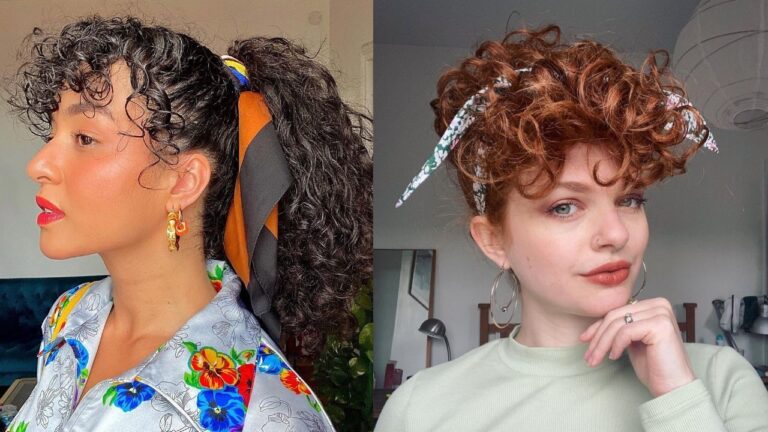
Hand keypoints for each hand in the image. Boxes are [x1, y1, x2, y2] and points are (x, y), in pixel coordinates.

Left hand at [579, 297, 695, 396]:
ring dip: (602, 344)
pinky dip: (615, 345)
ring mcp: (661, 313)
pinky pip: (625, 332)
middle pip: (615, 316)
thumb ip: (620, 328)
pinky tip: (614, 357)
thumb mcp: (632, 341)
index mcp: (653, 305)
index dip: (598, 326)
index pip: (617, 311)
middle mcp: (659, 305)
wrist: (674, 387)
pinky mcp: (660, 325)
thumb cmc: (655, 367)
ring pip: (617, 324)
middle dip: (597, 337)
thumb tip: (595, 326)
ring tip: (595, 359)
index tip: (584, 340)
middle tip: (588, 355)